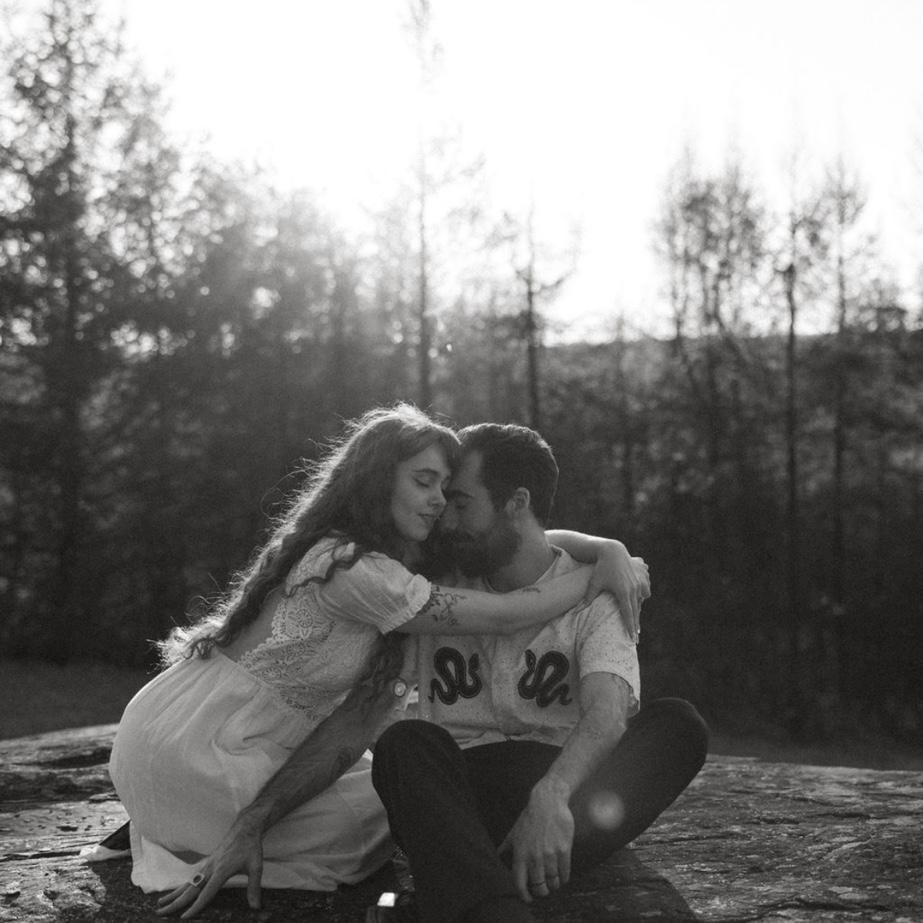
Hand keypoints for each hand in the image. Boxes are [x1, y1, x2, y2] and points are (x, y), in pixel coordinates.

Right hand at [155, 819, 263, 917]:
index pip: (206, 893)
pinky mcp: (207, 862)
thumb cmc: (251, 847)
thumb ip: (254, 888)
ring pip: (187, 883)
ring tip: (159, 905)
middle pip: (190, 889)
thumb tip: (256, 907)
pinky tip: (175, 892)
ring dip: (173, 895)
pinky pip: (191, 876)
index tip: (184, 918)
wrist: (245, 828)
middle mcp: (210, 868)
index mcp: (221, 871)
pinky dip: (181, 885)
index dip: (195, 906)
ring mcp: (207, 865)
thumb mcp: (256, 867)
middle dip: (175, 903)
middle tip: (160, 914)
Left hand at [498, 781, 573, 902]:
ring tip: (553, 882)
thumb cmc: (530, 817)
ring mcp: (550, 854)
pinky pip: (565, 873)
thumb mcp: (514, 832)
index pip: (519, 883)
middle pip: (539, 887)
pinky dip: (564, 878)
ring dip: (554, 885)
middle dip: (541, 892)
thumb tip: (498, 856)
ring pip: (553, 882)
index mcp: (520, 854)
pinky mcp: (564, 850)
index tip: (528, 899)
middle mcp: (534, 857)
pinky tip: (562, 876)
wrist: (548, 802)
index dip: (524, 895)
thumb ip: (506, 846)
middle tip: (543, 889)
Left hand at [584, 541, 649, 640]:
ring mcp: (639, 583)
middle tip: (635, 637)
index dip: (630, 626)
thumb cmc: (601, 568)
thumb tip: (576, 611)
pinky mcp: (642, 577)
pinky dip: (642, 596)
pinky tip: (638, 599)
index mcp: (623, 592)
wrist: (613, 551)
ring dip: (638, 609)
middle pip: (636, 611)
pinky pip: (645, 591)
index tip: (632, 637)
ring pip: (641, 601)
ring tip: (635, 619)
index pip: (628, 614)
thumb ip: (588, 598)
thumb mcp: (594, 583)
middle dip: (636, 625)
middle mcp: (633, 588)